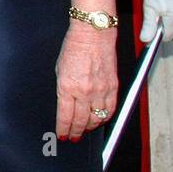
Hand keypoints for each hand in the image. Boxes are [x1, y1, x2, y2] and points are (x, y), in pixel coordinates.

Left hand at [55, 23, 117, 140]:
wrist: (93, 34)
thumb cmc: (74, 47)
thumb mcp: (59, 69)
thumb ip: (63, 89)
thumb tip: (66, 105)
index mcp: (67, 86)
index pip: (65, 116)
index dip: (64, 129)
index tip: (62, 135)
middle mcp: (85, 91)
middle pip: (81, 121)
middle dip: (76, 132)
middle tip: (73, 137)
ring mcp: (101, 90)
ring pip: (97, 119)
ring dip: (90, 128)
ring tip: (85, 131)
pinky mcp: (113, 87)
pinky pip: (110, 110)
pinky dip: (104, 118)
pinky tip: (99, 121)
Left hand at [140, 0, 172, 44]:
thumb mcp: (149, 6)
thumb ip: (149, 25)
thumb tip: (146, 40)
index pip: (167, 38)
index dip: (158, 35)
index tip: (151, 28)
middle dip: (165, 27)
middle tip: (156, 15)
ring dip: (170, 20)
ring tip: (162, 7)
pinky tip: (169, 3)